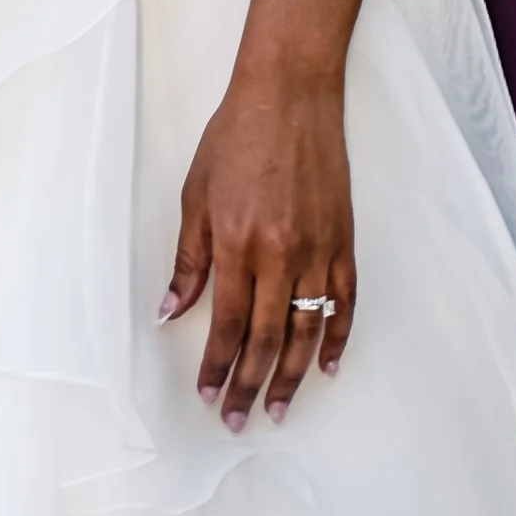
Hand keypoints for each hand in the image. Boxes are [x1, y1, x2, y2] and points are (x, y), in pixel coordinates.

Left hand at [161, 70, 354, 425]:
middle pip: (268, 339)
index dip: (217, 364)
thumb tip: (171, 311)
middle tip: (238, 419)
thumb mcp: (196, 195)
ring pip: (307, 331)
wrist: (289, 96)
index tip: (208, 393)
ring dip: (293, 376)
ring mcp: (318, 250)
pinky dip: (337, 338)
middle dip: (250, 384)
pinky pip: (344, 302)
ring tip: (279, 408)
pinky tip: (326, 365)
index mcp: (238, 243)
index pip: (229, 323)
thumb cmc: (236, 138)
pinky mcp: (344, 241)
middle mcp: (281, 254)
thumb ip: (188, 259)